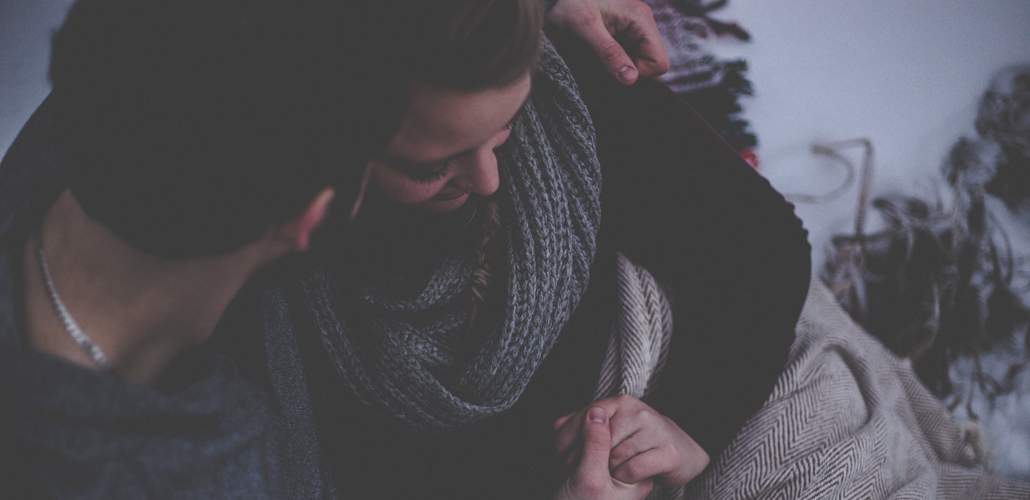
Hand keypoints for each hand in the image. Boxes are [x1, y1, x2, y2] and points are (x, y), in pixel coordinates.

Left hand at [547, 0, 669, 84]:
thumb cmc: (571, 3)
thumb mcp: (586, 28)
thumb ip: (609, 53)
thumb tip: (631, 79)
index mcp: (641, 19)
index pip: (659, 62)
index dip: (639, 72)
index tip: (613, 68)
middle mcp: (643, 22)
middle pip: (650, 62)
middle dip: (627, 68)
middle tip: (600, 60)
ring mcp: (634, 26)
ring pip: (638, 60)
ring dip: (618, 64)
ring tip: (595, 53)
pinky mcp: (623, 30)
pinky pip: (627, 53)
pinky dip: (613, 58)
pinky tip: (596, 50)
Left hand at [554, 395, 708, 486]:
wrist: (687, 453)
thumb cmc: (642, 443)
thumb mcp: (612, 430)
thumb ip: (584, 426)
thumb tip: (556, 424)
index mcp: (620, 402)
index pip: (585, 416)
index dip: (567, 438)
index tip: (560, 456)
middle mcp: (638, 411)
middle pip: (597, 438)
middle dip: (583, 459)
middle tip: (581, 469)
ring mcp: (654, 429)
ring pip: (613, 456)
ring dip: (605, 470)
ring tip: (607, 473)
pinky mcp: (667, 453)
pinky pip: (631, 469)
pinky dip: (624, 478)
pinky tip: (623, 477)